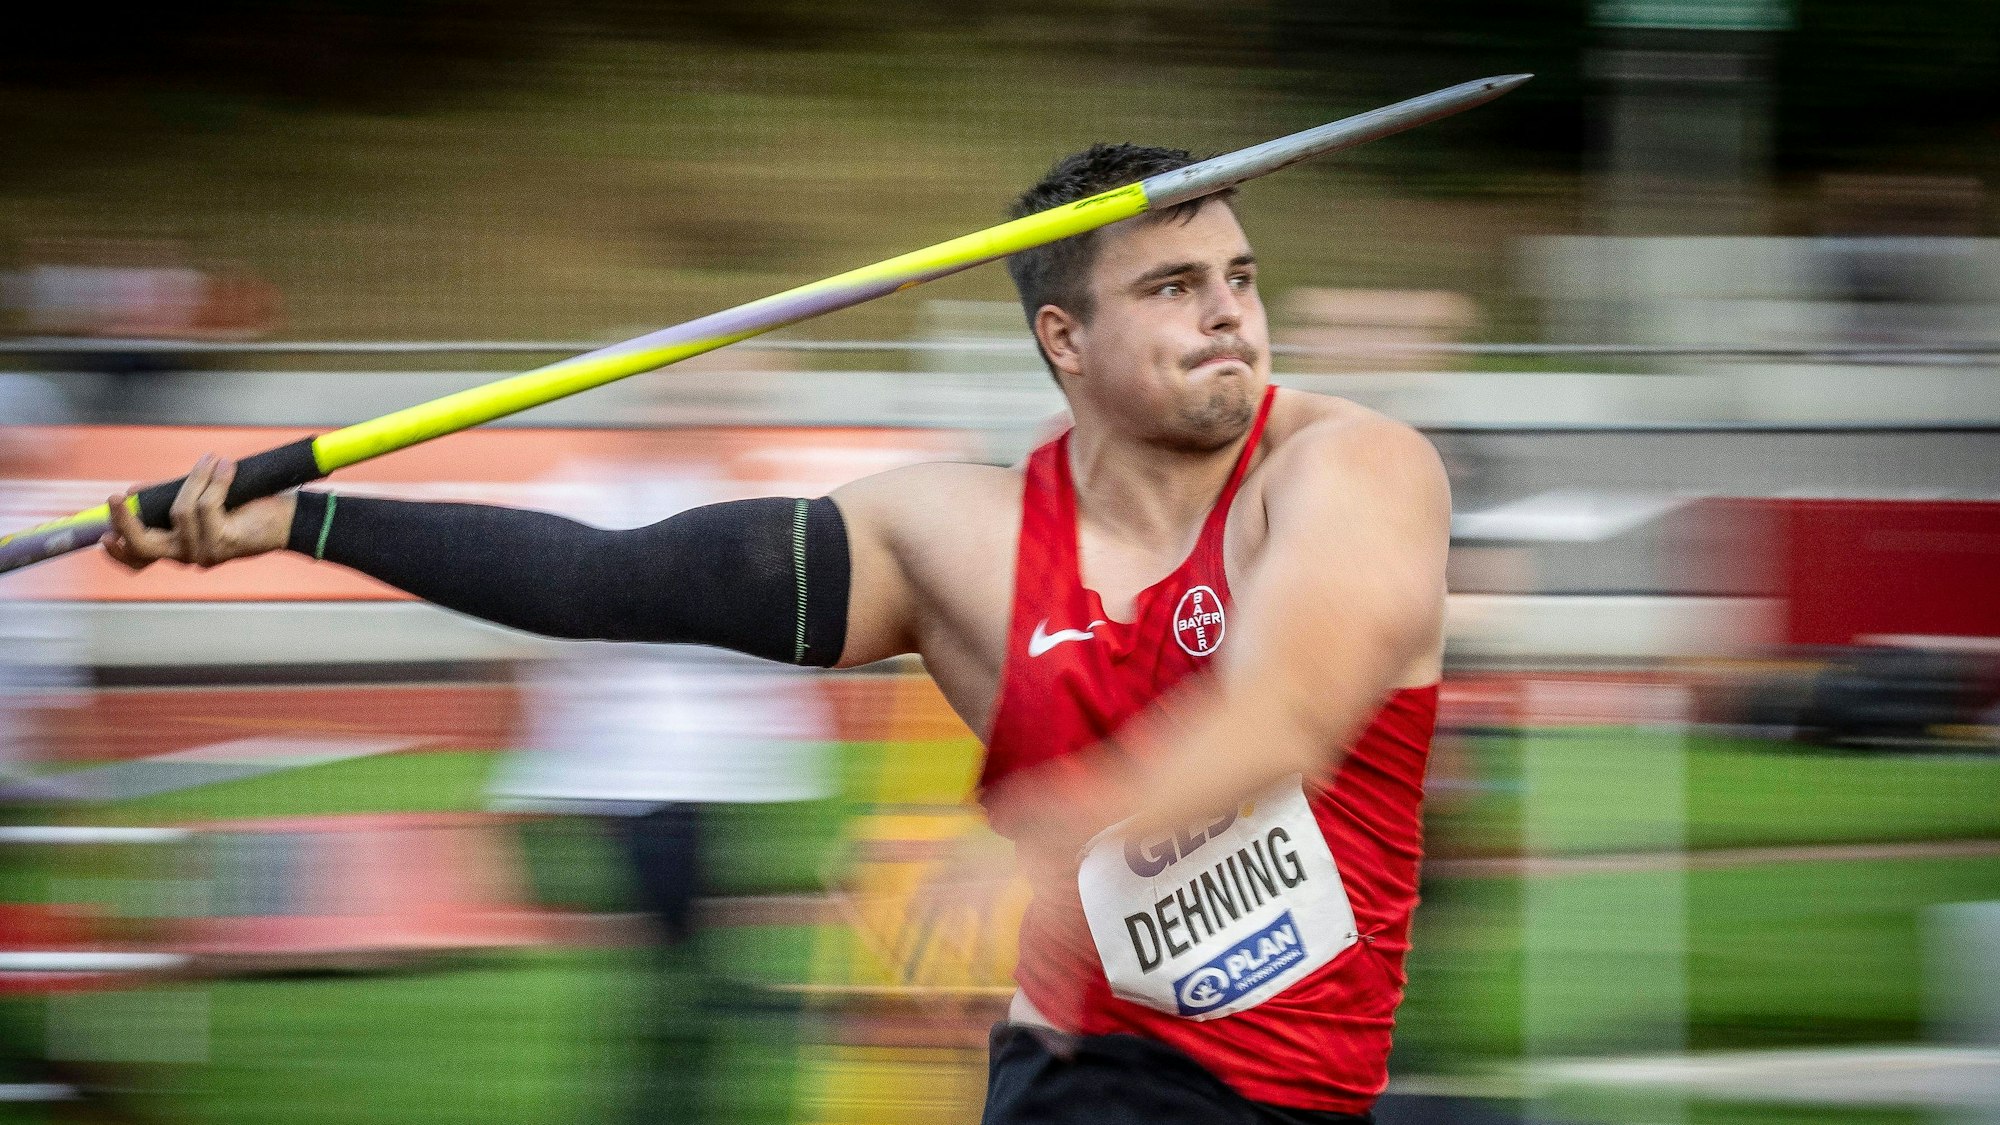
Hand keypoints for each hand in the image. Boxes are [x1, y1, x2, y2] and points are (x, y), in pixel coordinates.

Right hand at [101, 454, 297, 570]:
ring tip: (212, 460)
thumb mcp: (201, 502)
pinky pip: (209, 505)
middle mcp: (188, 556)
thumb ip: (172, 499)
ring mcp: (206, 553)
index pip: (139, 560)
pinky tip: (225, 466)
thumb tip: (137, 492)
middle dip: (126, 522)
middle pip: (144, 548)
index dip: (119, 551)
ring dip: (196, 479)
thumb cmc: (245, 508)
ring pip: (181, 512)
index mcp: (177, 548)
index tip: (104, 535)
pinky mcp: (225, 542)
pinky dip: (215, 481)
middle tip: (118, 497)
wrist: (289, 520)